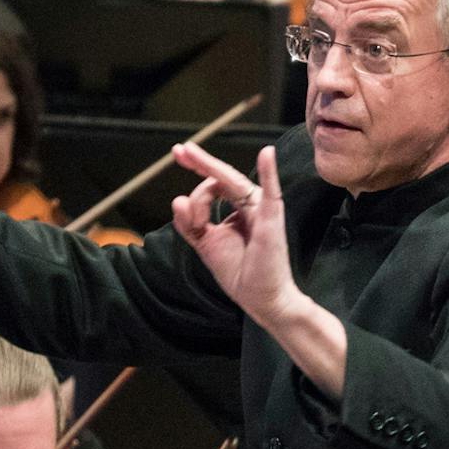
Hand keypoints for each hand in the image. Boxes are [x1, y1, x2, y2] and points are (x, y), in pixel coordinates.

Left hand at [172, 143, 301, 327]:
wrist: (261, 298)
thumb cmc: (239, 272)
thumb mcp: (205, 244)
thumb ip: (189, 223)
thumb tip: (177, 200)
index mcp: (237, 209)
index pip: (214, 185)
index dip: (197, 168)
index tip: (177, 154)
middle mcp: (250, 204)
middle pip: (222, 178)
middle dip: (200, 161)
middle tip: (180, 150)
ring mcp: (262, 209)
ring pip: (230, 185)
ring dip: (206, 183)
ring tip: (192, 176)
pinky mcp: (271, 219)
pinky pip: (271, 193)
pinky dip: (270, 173)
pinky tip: (266, 154)